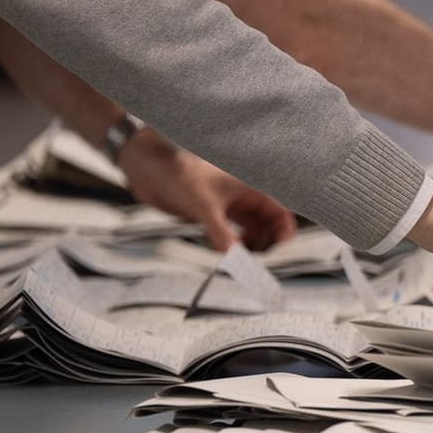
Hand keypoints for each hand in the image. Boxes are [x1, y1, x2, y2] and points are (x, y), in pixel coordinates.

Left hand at [117, 129, 296, 250]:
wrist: (149, 168)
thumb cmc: (179, 174)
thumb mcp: (204, 207)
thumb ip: (221, 235)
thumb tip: (236, 261)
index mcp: (249, 187)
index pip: (279, 212)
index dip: (283, 233)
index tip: (278, 252)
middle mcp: (242, 196)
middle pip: (267, 226)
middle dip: (266, 245)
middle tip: (257, 263)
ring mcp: (228, 205)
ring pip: (251, 231)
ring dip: (249, 248)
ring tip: (240, 261)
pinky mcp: (213, 213)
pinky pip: (232, 233)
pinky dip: (232, 245)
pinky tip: (224, 253)